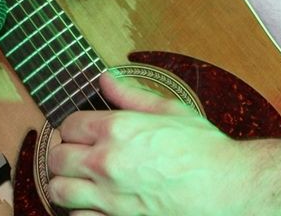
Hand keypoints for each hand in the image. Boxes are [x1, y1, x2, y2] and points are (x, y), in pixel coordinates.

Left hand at [47, 72, 258, 215]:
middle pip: (56, 157)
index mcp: (117, 128)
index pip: (69, 124)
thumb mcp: (169, 109)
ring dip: (65, 183)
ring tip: (80, 179)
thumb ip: (130, 94)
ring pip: (58, 190)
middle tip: (78, 155)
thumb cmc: (202, 148)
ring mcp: (109, 196)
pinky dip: (80, 210)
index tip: (84, 132)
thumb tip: (104, 78)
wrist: (224, 186)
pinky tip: (94, 202)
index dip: (75, 127)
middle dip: (64, 153)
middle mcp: (106, 162)